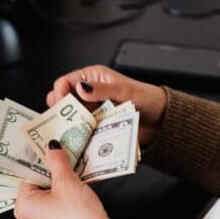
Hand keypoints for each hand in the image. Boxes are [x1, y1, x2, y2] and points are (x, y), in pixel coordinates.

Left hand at [14, 140, 128, 218]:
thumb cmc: (80, 218)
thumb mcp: (67, 182)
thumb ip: (56, 161)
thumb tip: (51, 148)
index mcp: (23, 206)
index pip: (26, 174)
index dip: (39, 160)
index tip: (47, 148)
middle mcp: (29, 217)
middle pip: (36, 184)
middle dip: (50, 171)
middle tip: (61, 157)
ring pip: (48, 194)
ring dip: (59, 182)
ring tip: (71, 172)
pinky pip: (55, 204)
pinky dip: (64, 194)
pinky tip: (75, 187)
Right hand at [46, 65, 166, 144]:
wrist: (160, 120)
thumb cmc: (146, 98)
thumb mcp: (124, 90)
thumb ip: (102, 89)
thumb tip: (81, 87)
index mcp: (93, 78)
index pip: (65, 82)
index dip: (59, 92)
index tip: (59, 105)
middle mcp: (89, 93)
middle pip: (64, 101)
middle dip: (60, 111)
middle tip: (61, 121)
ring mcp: (91, 111)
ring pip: (70, 117)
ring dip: (68, 125)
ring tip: (69, 133)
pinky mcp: (95, 126)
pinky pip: (80, 131)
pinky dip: (77, 135)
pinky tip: (78, 140)